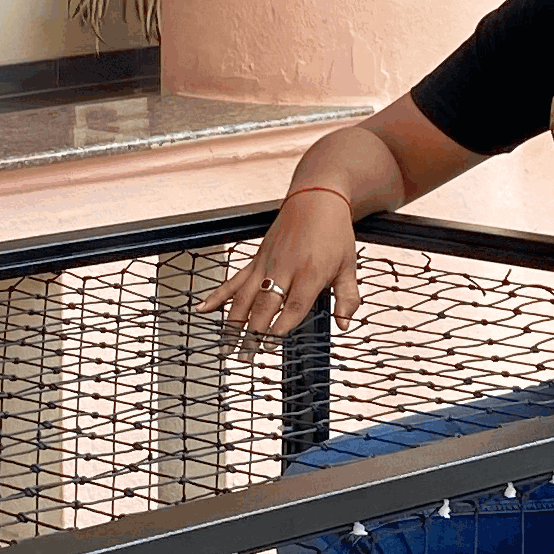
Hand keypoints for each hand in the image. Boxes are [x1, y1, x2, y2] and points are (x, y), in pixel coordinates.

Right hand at [208, 184, 360, 344]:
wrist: (316, 198)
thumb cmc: (334, 232)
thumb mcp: (349, 265)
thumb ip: (347, 297)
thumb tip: (344, 325)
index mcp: (310, 273)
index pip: (294, 306)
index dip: (281, 327)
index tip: (271, 345)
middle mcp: (284, 269)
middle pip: (264, 306)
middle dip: (253, 333)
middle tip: (245, 356)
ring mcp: (266, 264)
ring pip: (245, 297)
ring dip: (234, 323)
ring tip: (227, 346)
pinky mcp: (256, 259)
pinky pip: (234, 280)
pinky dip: (217, 295)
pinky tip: (203, 309)